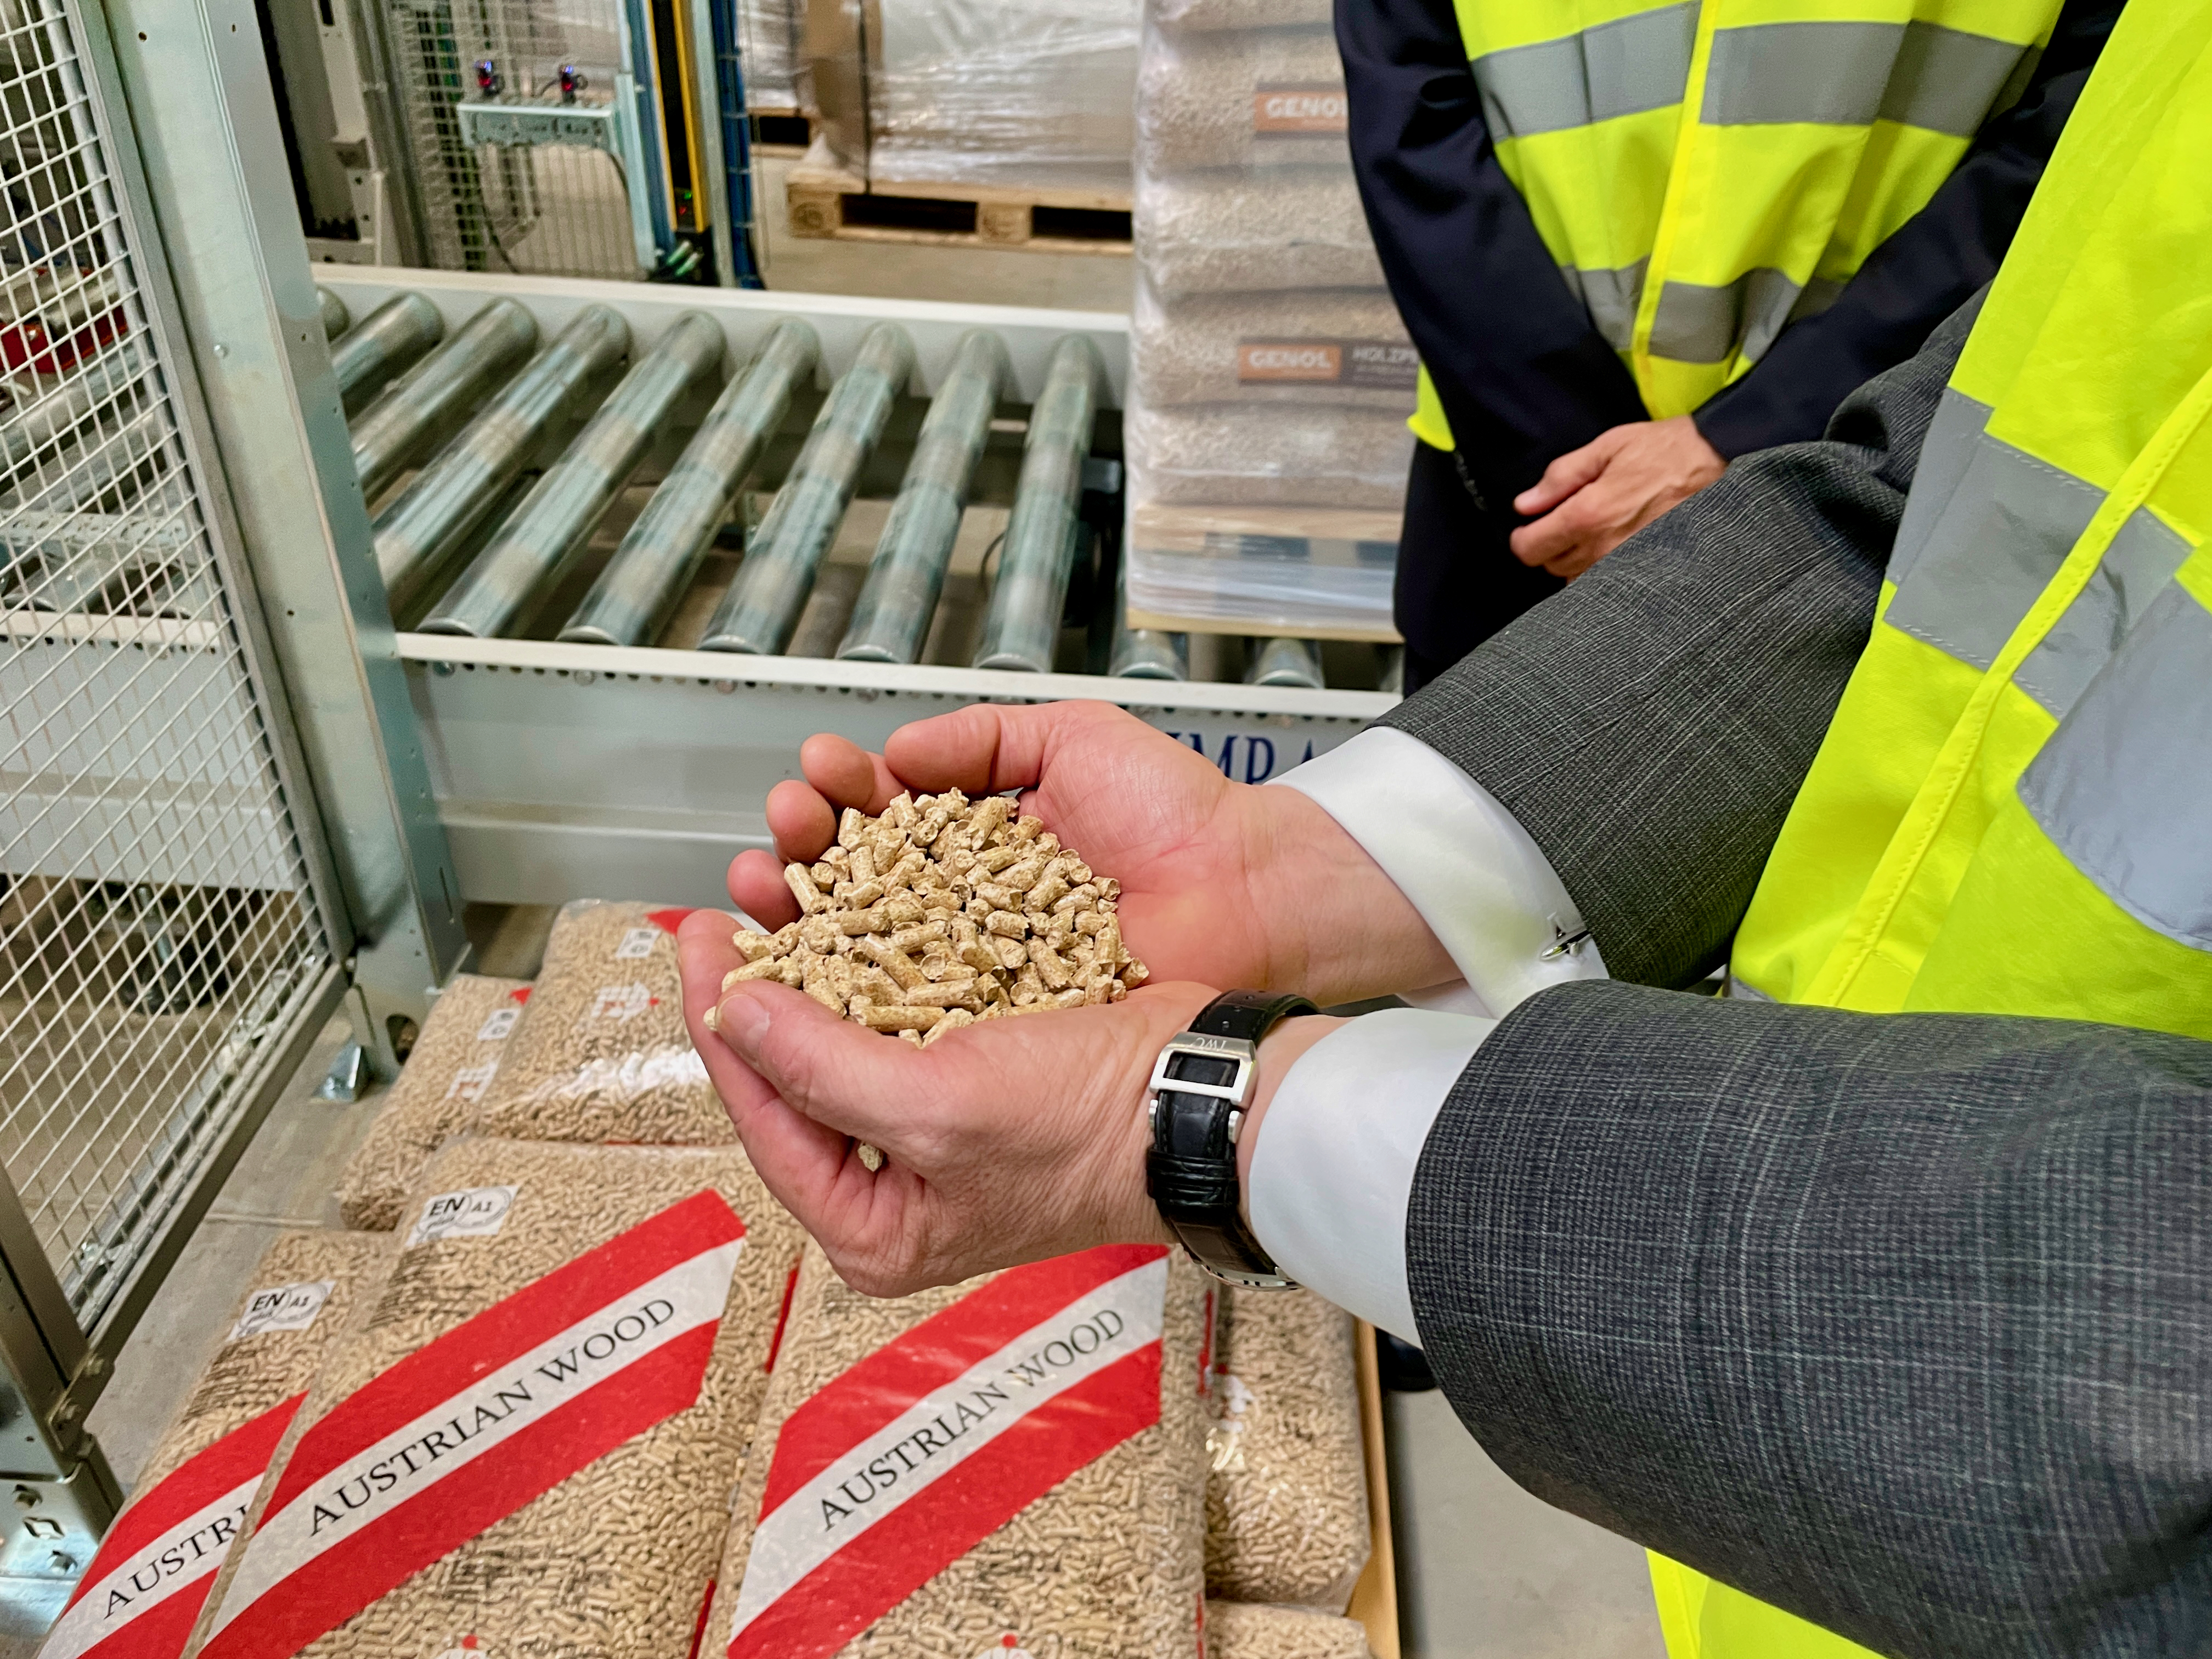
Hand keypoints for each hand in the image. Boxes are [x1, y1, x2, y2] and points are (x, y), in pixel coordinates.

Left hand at [680, 908, 1195, 1291]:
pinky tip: (847, 905)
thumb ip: (822, 1069)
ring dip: (808, 958)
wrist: (1197, 1089)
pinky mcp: (973, 1068)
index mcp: (875, 1229)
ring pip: (840, 1032)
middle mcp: (896, 1184)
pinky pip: (896, 1009)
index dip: (721, 1025)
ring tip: (774, 892)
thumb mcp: (939, 1106)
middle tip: (725, 909)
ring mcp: (935, 1125)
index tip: (697, 941)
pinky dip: (869, 954)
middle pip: (794, 1076)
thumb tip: (736, 1016)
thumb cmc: (1085, 1127)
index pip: (765, 1118)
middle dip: (758, 988)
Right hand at [723, 700, 1453, 1007]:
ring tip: (771, 878)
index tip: (810, 776)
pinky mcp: (999, 1026)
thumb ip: (984, 737)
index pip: (885, 820)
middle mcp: (969, 909)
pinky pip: (916, 1013)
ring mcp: (979, 972)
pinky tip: (810, 960)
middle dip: (804, 853)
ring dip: (809, 916)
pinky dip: (858, 989)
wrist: (1249, 892)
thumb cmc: (1177, 814)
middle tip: (781, 828)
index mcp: (982, 843)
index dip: (839, 799)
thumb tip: (896, 752)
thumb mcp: (1073, 740)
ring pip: (870, 948)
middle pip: (859, 885)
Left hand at [1509, 415, 1725, 578]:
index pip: (1529, 550)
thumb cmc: (1667, 450)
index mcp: (1587, 515)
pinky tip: (1616, 548)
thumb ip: (1561, 476)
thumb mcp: (1609, 447)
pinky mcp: (1650, 573)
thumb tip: (1525, 504)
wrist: (1723, 462)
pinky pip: (1610, 585)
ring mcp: (1628, 566)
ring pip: (1579, 581)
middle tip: (1569, 520)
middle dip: (1551, 545)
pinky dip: (1603, 573)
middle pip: (1552, 567)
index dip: (1524, 537)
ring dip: (1577, 561)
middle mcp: (1604, 549)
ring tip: (1598, 532)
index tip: (1532, 525)